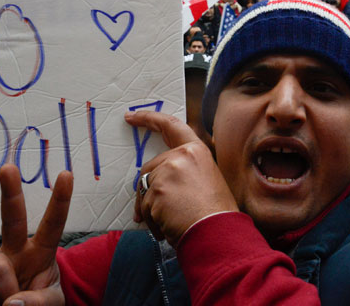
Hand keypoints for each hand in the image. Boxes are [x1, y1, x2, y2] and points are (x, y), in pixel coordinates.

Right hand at [0, 165, 72, 305]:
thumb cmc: (36, 301)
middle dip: (11, 192)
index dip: (60, 200)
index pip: (53, 224)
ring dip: (7, 296)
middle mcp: (15, 251)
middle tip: (8, 168)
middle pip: (12, 219)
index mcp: (41, 251)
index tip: (66, 174)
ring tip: (10, 304)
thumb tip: (12, 302)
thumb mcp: (50, 302)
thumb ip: (40, 302)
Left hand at [126, 110, 237, 247]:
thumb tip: (161, 179)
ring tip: (170, 223)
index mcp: (196, 151)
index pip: (170, 126)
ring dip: (152, 210)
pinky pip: (144, 206)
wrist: (217, 232)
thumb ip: (185, 171)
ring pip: (145, 189)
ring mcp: (168, 171)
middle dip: (148, 192)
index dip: (149, 118)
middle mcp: (181, 155)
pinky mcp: (157, 189)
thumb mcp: (206, 180)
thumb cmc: (215, 214)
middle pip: (150, 168)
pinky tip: (167, 228)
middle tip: (153, 214)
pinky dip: (152, 221)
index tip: (132, 116)